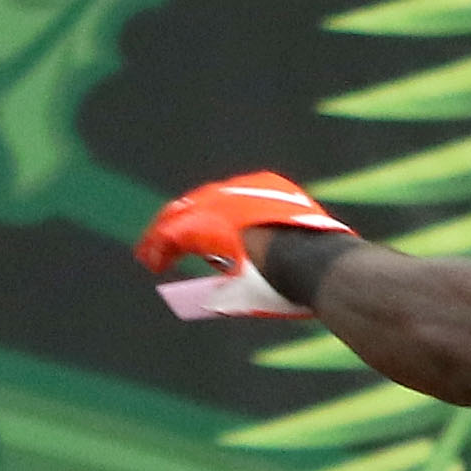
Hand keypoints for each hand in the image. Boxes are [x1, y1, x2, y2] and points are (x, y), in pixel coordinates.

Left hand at [138, 170, 358, 320]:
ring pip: (181, 216)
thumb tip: (249, 280)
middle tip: (165, 242)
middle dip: (180, 222)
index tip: (200, 234)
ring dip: (163, 238)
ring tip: (151, 255)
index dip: (210, 217)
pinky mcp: (206, 225)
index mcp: (272, 192)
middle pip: (200, 202)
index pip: (229, 201)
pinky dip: (160, 249)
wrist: (319, 267)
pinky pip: (172, 236)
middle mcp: (244, 189)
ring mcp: (224, 204)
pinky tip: (154, 263)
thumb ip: (268, 261)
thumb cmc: (317, 271)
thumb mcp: (292, 261)